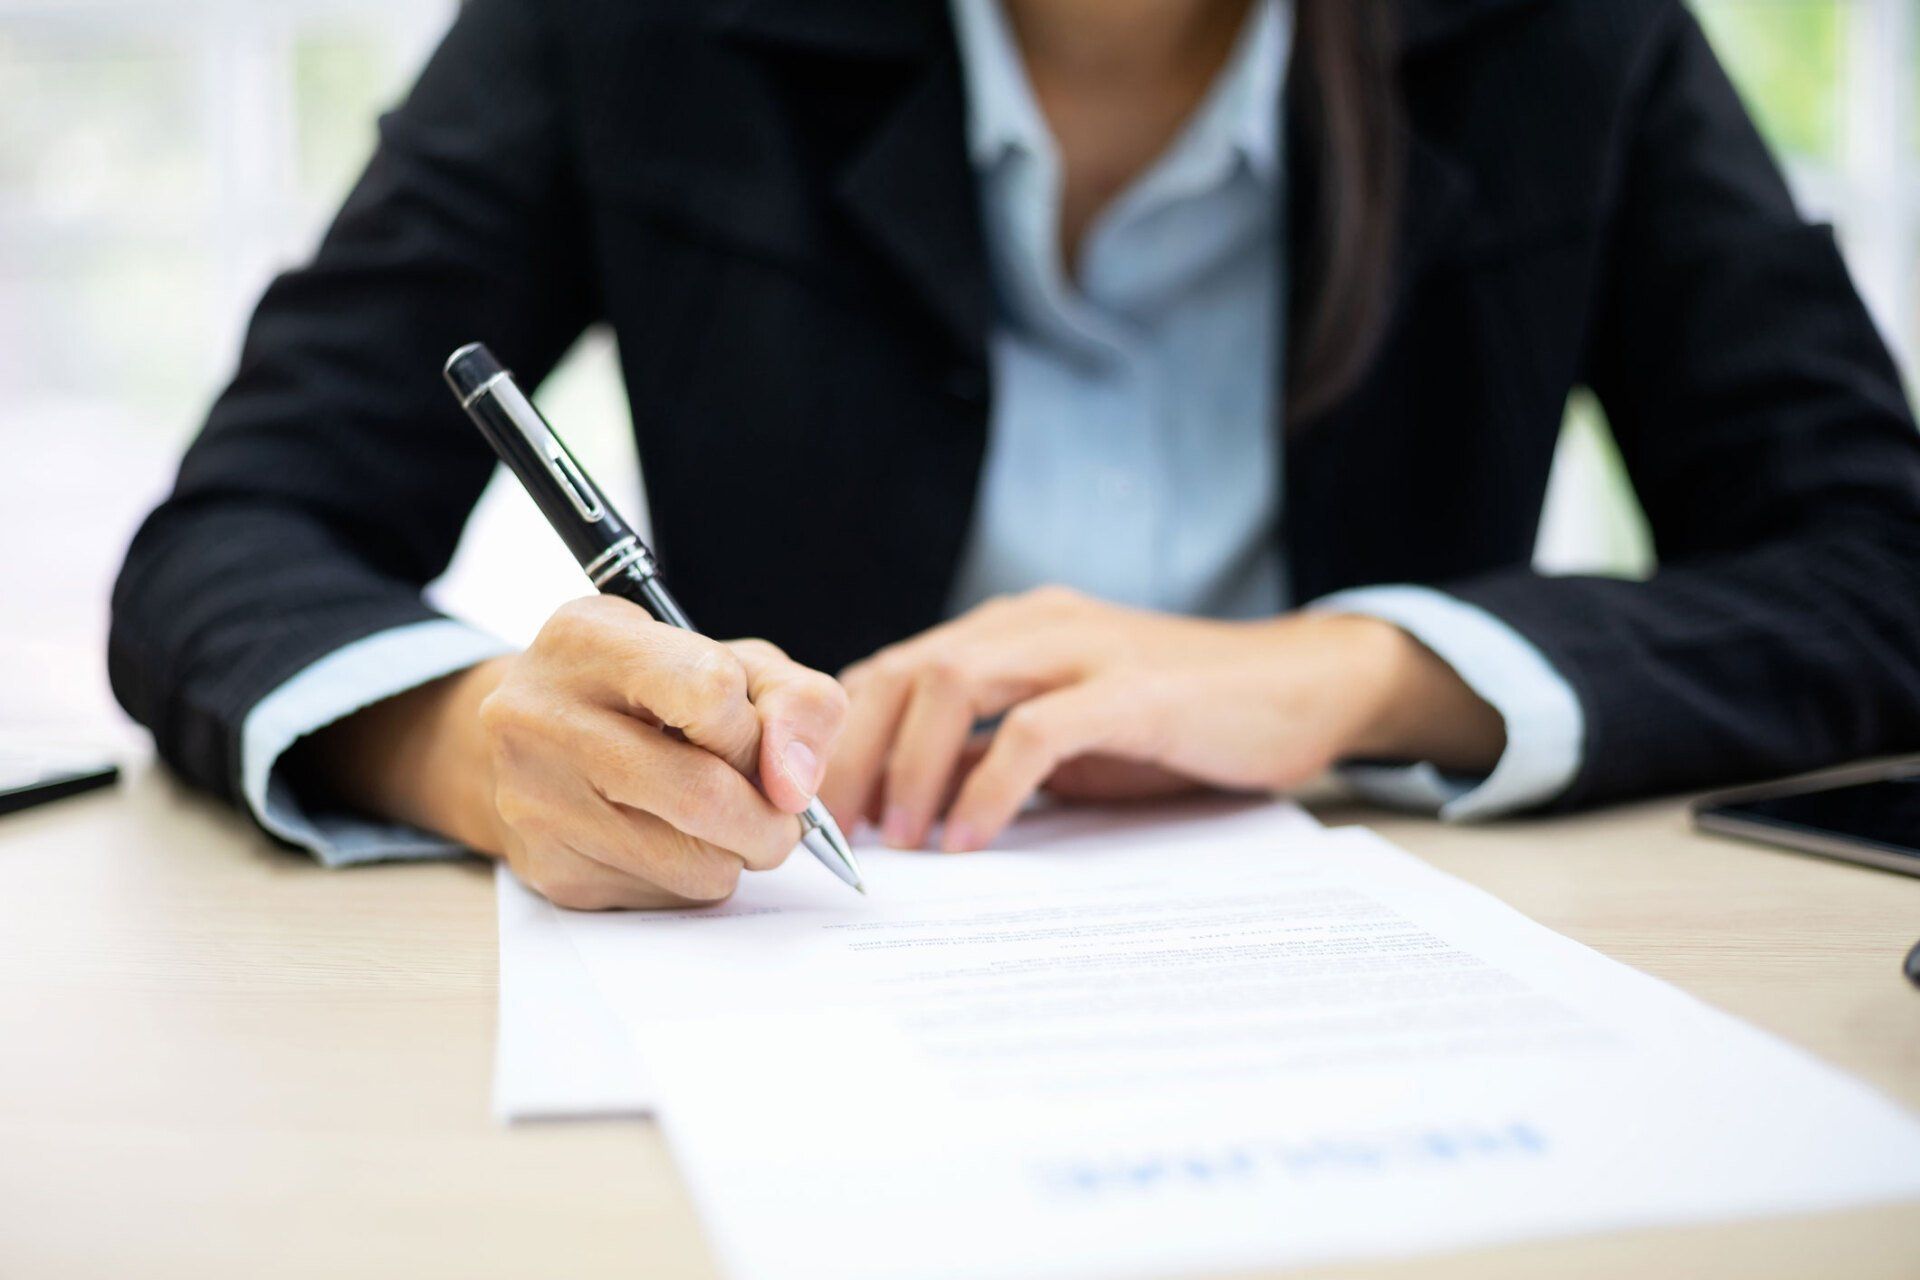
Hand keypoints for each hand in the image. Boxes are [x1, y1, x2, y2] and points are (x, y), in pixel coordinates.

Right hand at [293, 596, 847, 908]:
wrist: (508, 737)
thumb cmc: (646, 689)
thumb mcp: (722, 657)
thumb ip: (792, 697)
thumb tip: (801, 781)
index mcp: (588, 634)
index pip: (703, 686)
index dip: (753, 725)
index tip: (754, 737)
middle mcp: (540, 711)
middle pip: (707, 795)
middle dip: (770, 819)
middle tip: (775, 816)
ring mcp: (529, 799)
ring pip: (693, 863)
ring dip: (733, 856)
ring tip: (713, 819)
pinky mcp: (541, 873)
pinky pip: (660, 900)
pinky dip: (687, 883)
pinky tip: (658, 842)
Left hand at [820, 587, 1503, 852]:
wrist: (1305, 687)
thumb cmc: (1183, 722)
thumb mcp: (1072, 743)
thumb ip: (995, 756)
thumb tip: (910, 804)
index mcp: (1011, 630)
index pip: (894, 668)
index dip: (841, 735)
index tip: (816, 808)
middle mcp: (1034, 623)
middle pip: (904, 669)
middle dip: (852, 752)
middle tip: (833, 830)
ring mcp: (1083, 648)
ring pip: (952, 681)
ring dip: (908, 764)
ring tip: (898, 837)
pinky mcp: (1133, 689)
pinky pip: (1034, 729)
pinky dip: (988, 785)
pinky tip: (971, 836)